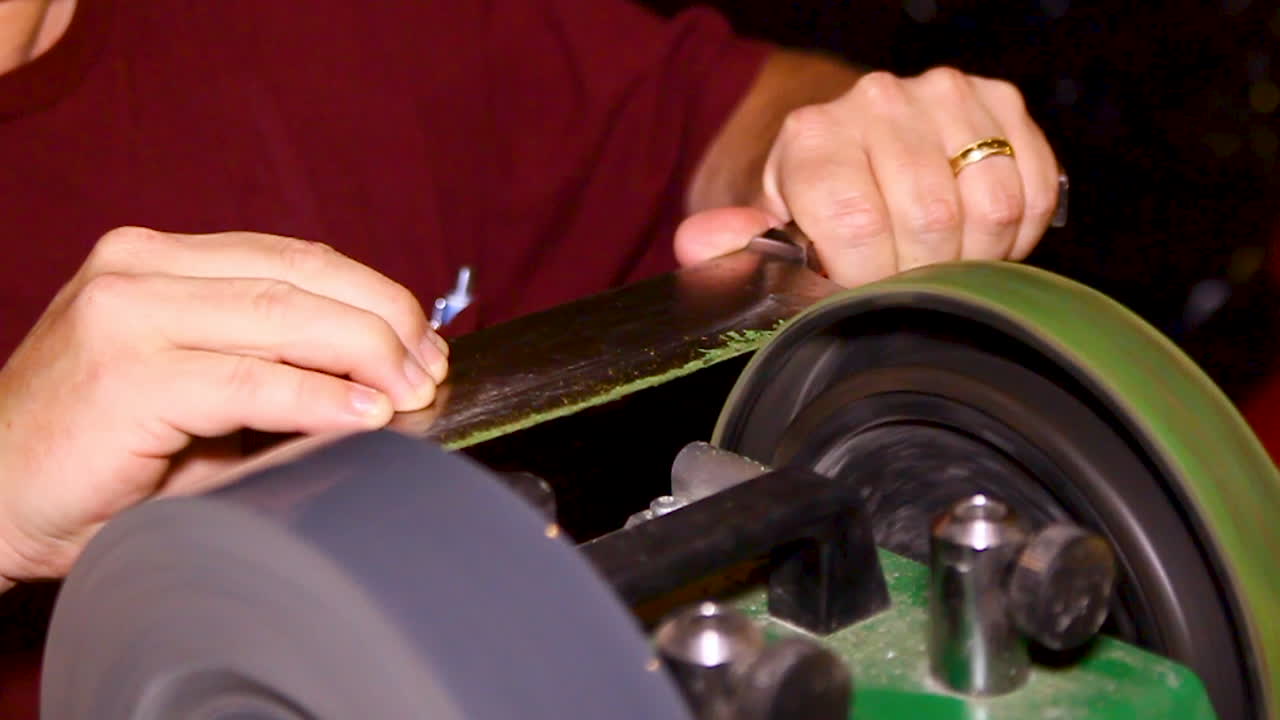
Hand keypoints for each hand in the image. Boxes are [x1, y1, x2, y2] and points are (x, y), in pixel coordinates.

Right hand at [0, 227, 446, 585]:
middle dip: (384, 321)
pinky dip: (320, 397)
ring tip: (412, 391)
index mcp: (160, 259)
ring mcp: (127, 312)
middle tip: (430, 369)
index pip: (295, 258)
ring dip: (367, 354)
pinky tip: (366, 414)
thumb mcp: (194, 389)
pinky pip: (250, 379)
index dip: (373, 294)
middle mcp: (140, 268)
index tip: (423, 338)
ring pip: (284, 314)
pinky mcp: (125, 374)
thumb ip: (269, 362)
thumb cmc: (99, 453)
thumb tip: (380, 375)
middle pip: (301, 275)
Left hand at [676, 67, 1060, 286]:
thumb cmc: (816, 200)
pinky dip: (1015, 229)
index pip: (857, 222)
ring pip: (992, 205)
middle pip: (931, 220)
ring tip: (940, 255)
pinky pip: (1032, 188)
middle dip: (922, 272)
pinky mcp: (1001, 102)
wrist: (856, 142)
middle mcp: (879, 100)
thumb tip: (697, 246)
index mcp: (814, 134)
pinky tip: (975, 230)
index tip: (859, 288)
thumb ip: (738, 245)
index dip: (866, 276)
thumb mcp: (772, 228)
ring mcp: (945, 95)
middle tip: (904, 277)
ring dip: (974, 252)